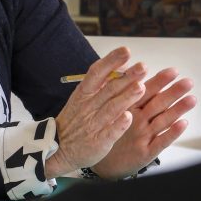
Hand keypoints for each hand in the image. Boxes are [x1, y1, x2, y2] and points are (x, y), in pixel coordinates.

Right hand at [44, 47, 146, 177]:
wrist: (58, 149)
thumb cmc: (75, 120)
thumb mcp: (81, 99)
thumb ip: (100, 85)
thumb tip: (121, 66)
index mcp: (83, 93)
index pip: (98, 72)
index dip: (112, 61)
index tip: (126, 50)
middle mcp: (88, 106)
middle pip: (109, 88)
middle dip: (127, 77)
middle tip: (143, 66)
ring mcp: (93, 124)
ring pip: (111, 108)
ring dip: (126, 98)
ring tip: (141, 87)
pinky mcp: (98, 142)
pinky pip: (109, 132)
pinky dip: (118, 125)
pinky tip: (128, 117)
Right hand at [91, 68, 195, 178]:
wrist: (101, 164)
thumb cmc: (110, 132)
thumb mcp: (113, 111)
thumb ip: (125, 95)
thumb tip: (137, 76)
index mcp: (127, 108)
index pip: (145, 91)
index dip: (160, 81)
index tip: (173, 71)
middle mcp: (135, 120)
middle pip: (156, 103)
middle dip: (173, 92)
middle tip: (188, 82)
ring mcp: (141, 136)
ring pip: (162, 120)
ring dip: (178, 109)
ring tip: (192, 99)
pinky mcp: (145, 152)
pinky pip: (161, 142)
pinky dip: (172, 133)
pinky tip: (183, 124)